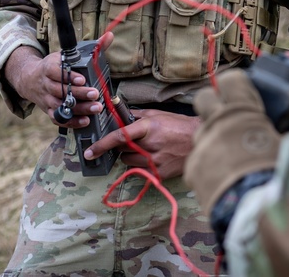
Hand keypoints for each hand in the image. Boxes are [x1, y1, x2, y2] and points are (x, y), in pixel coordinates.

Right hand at [2, 33, 114, 129]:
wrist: (29, 79)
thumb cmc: (54, 65)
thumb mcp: (67, 54)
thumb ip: (92, 47)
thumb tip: (110, 35)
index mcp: (48, 67)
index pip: (55, 71)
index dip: (68, 76)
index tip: (82, 79)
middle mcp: (45, 84)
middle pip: (60, 90)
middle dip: (79, 93)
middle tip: (95, 94)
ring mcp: (46, 98)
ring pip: (60, 105)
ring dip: (79, 108)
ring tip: (95, 108)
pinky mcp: (48, 110)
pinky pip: (57, 118)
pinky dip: (71, 121)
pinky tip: (85, 121)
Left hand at [84, 109, 200, 178]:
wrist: (199, 141)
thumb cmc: (179, 125)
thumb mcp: (159, 114)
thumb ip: (137, 115)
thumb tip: (119, 115)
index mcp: (150, 127)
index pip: (120, 137)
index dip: (102, 145)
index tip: (90, 152)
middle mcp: (151, 145)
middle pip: (122, 150)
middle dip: (123, 145)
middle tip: (135, 141)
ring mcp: (155, 161)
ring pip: (128, 162)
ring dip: (130, 156)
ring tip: (146, 149)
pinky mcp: (158, 173)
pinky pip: (138, 171)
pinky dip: (140, 165)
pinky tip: (152, 158)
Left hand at [186, 70, 280, 213]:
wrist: (254, 206)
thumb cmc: (274, 171)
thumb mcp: (281, 142)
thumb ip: (272, 127)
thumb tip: (286, 125)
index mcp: (241, 110)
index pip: (230, 79)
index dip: (234, 84)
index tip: (240, 93)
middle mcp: (217, 122)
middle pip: (203, 98)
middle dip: (212, 104)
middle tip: (227, 118)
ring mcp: (201, 144)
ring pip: (201, 133)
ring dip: (212, 139)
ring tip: (229, 157)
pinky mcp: (191, 167)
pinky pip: (198, 160)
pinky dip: (209, 166)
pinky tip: (223, 177)